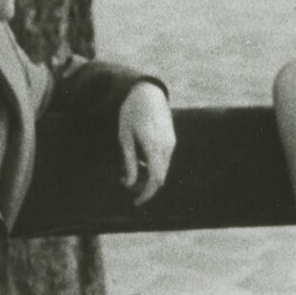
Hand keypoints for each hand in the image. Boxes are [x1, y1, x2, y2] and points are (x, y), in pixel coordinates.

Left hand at [117, 83, 174, 205]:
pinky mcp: (171, 139)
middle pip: (160, 177)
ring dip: (147, 174)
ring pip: (162, 169)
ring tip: (127, 168)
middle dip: (145, 186)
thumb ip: (129, 161)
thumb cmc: (132, 113)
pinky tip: (139, 158)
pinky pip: (163, 159)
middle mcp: (167, 147)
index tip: (136, 202)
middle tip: (125, 183)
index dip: (146, 194)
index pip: (155, 179)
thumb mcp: (124, 137)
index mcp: (153, 146)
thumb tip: (130, 184)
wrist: (148, 92)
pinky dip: (152, 165)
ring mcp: (171, 143)